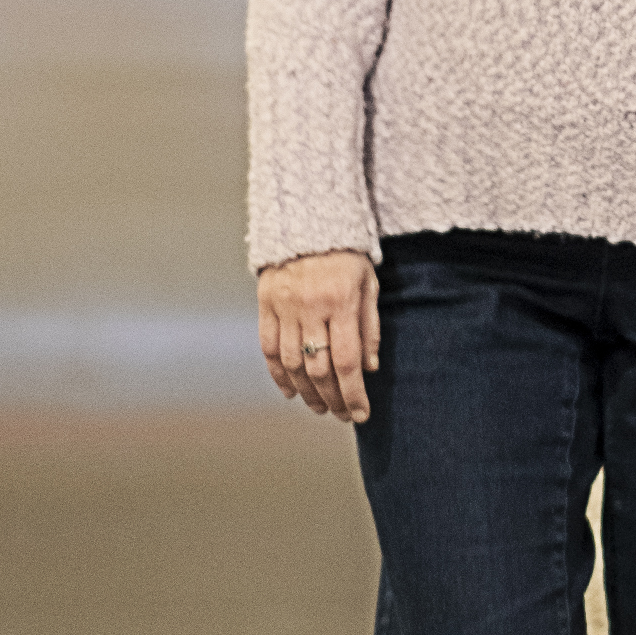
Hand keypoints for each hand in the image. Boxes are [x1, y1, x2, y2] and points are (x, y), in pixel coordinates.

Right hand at [259, 248, 379, 421]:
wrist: (307, 219)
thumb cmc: (346, 254)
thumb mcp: (368, 285)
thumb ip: (370, 327)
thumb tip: (369, 368)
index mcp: (341, 303)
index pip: (347, 361)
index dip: (353, 394)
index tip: (360, 413)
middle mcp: (310, 308)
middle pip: (319, 368)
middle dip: (332, 398)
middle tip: (342, 415)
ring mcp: (284, 307)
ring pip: (293, 363)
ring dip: (306, 391)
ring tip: (319, 406)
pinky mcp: (266, 304)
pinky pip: (269, 347)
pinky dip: (278, 374)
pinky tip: (290, 390)